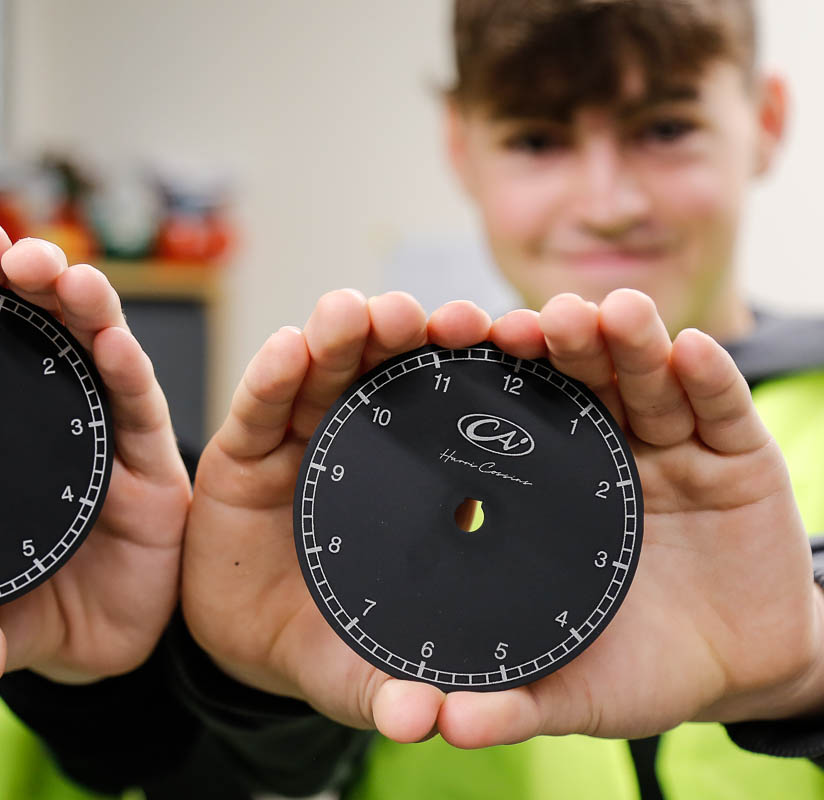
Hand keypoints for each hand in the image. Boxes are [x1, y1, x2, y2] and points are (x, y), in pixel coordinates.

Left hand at [0, 215, 190, 685]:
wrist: (96, 643)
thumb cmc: (22, 608)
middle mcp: (38, 415)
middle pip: (19, 325)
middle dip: (2, 275)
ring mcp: (96, 429)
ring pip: (84, 346)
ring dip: (70, 300)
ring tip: (48, 271)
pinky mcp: (148, 456)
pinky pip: (137, 402)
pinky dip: (124, 365)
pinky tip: (109, 336)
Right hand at [182, 289, 495, 741]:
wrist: (243, 643)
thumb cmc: (327, 644)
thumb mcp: (362, 672)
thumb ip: (389, 692)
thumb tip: (425, 726)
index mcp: (422, 486)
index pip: (462, 419)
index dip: (491, 381)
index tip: (523, 349)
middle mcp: (370, 446)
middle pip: (398, 375)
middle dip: (420, 339)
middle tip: (451, 320)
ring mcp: (305, 438)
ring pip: (329, 371)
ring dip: (345, 336)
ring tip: (359, 313)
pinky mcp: (245, 448)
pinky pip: (261, 403)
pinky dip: (274, 375)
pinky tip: (289, 348)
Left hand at [436, 289, 823, 746]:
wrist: (738, 674)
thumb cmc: (635, 669)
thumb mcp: (570, 687)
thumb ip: (511, 702)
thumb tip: (441, 728)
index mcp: (544, 492)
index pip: (501, 422)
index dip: (473, 383)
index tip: (436, 348)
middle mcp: (599, 452)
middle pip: (570, 383)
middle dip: (547, 346)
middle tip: (516, 322)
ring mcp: (670, 448)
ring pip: (641, 380)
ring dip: (623, 343)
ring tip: (605, 314)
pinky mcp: (737, 457)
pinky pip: (719, 408)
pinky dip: (705, 378)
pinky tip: (688, 349)